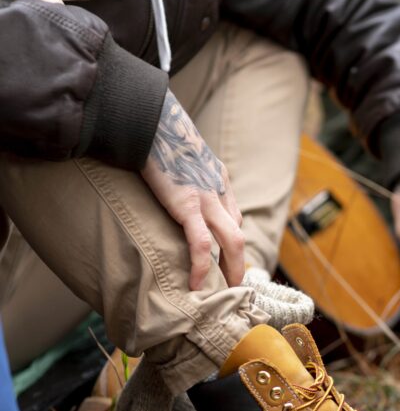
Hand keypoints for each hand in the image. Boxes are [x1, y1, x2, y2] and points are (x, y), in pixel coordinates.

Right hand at [143, 91, 243, 289]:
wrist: (149, 118)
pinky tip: (198, 283)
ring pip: (231, 241)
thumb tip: (171, 185)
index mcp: (217, 178)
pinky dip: (203, 266)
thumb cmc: (157, 134)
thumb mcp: (179, 155)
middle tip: (235, 286)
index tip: (227, 260)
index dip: (231, 241)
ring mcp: (206, 198)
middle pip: (238, 234)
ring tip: (225, 292)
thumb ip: (185, 174)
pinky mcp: (187, 205)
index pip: (232, 216)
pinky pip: (202, 243)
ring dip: (231, 269)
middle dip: (239, 263)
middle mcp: (219, 190)